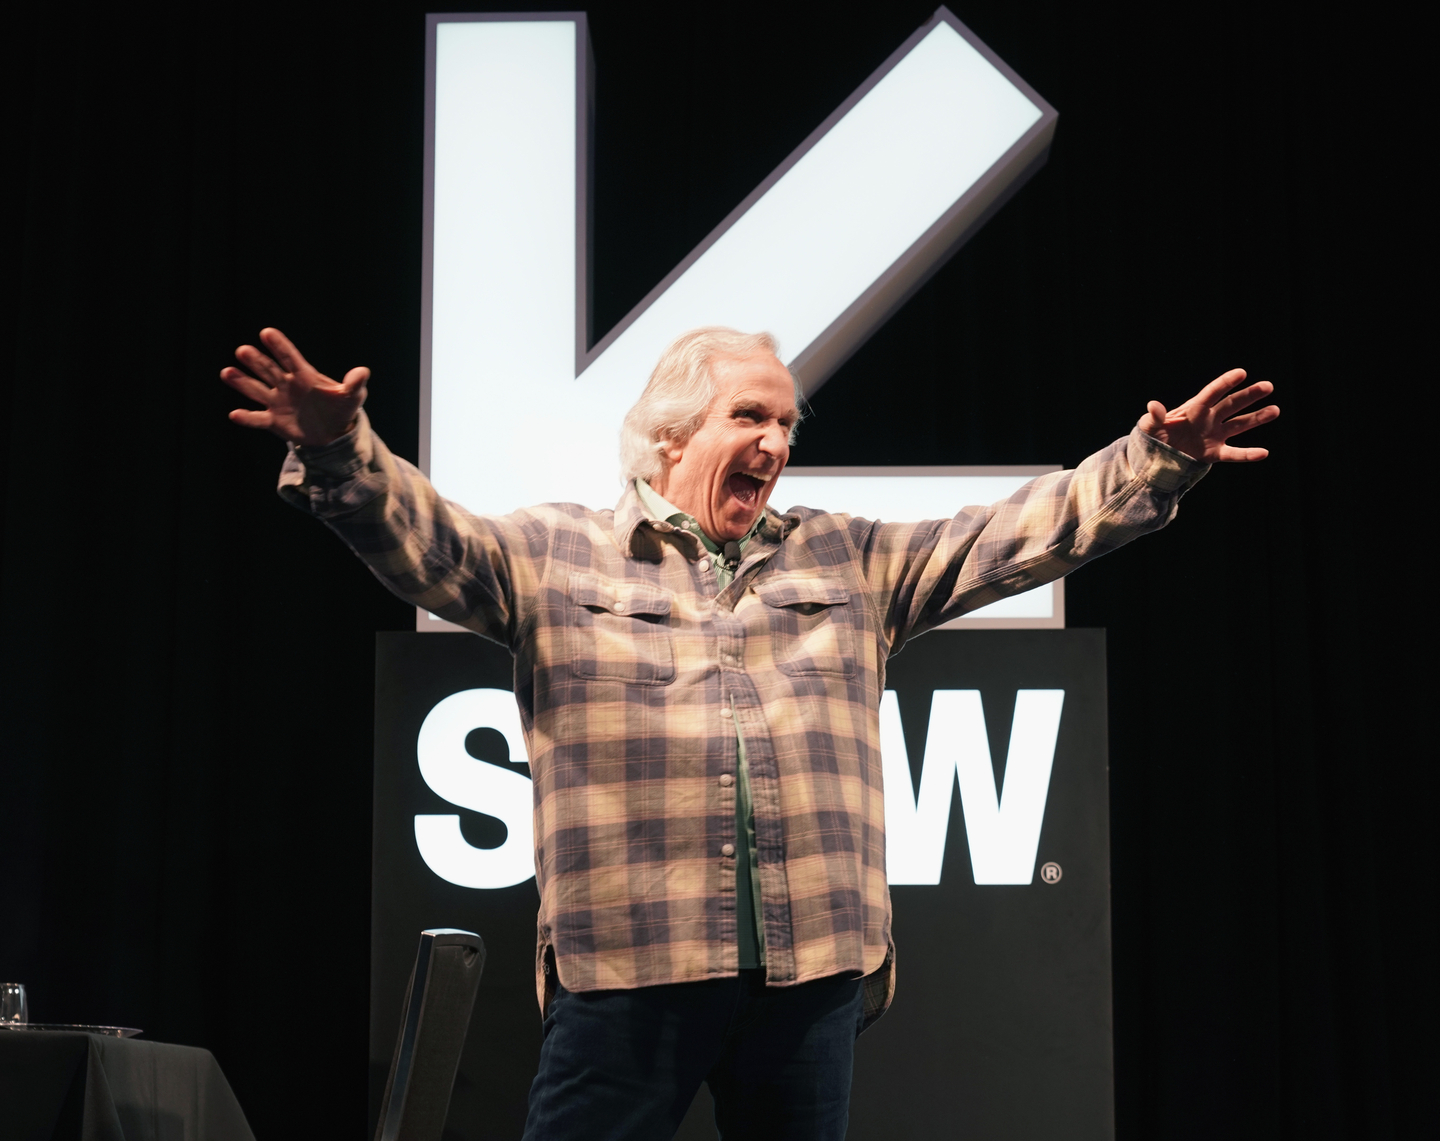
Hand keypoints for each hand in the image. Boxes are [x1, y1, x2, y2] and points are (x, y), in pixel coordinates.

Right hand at [220, 327, 368, 446]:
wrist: (333, 432)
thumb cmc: (341, 408)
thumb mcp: (352, 397)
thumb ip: (355, 384)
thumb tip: (363, 372)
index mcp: (304, 375)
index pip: (290, 358)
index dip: (279, 346)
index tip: (267, 333)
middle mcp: (286, 385)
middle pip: (269, 370)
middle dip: (256, 361)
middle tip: (243, 350)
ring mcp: (277, 402)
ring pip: (256, 390)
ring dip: (242, 382)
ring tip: (227, 372)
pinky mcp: (273, 421)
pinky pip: (258, 418)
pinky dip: (247, 417)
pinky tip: (234, 414)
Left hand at [1138, 368, 1278, 462]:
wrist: (1157, 456)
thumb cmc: (1153, 436)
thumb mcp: (1149, 426)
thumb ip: (1154, 416)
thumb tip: (1153, 405)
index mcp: (1193, 409)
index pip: (1212, 393)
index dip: (1225, 383)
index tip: (1241, 372)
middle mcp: (1208, 419)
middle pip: (1231, 405)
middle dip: (1249, 396)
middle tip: (1268, 386)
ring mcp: (1214, 435)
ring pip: (1239, 425)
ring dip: (1257, 418)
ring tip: (1275, 410)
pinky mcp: (1214, 453)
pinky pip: (1234, 454)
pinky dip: (1248, 454)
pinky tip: (1263, 453)